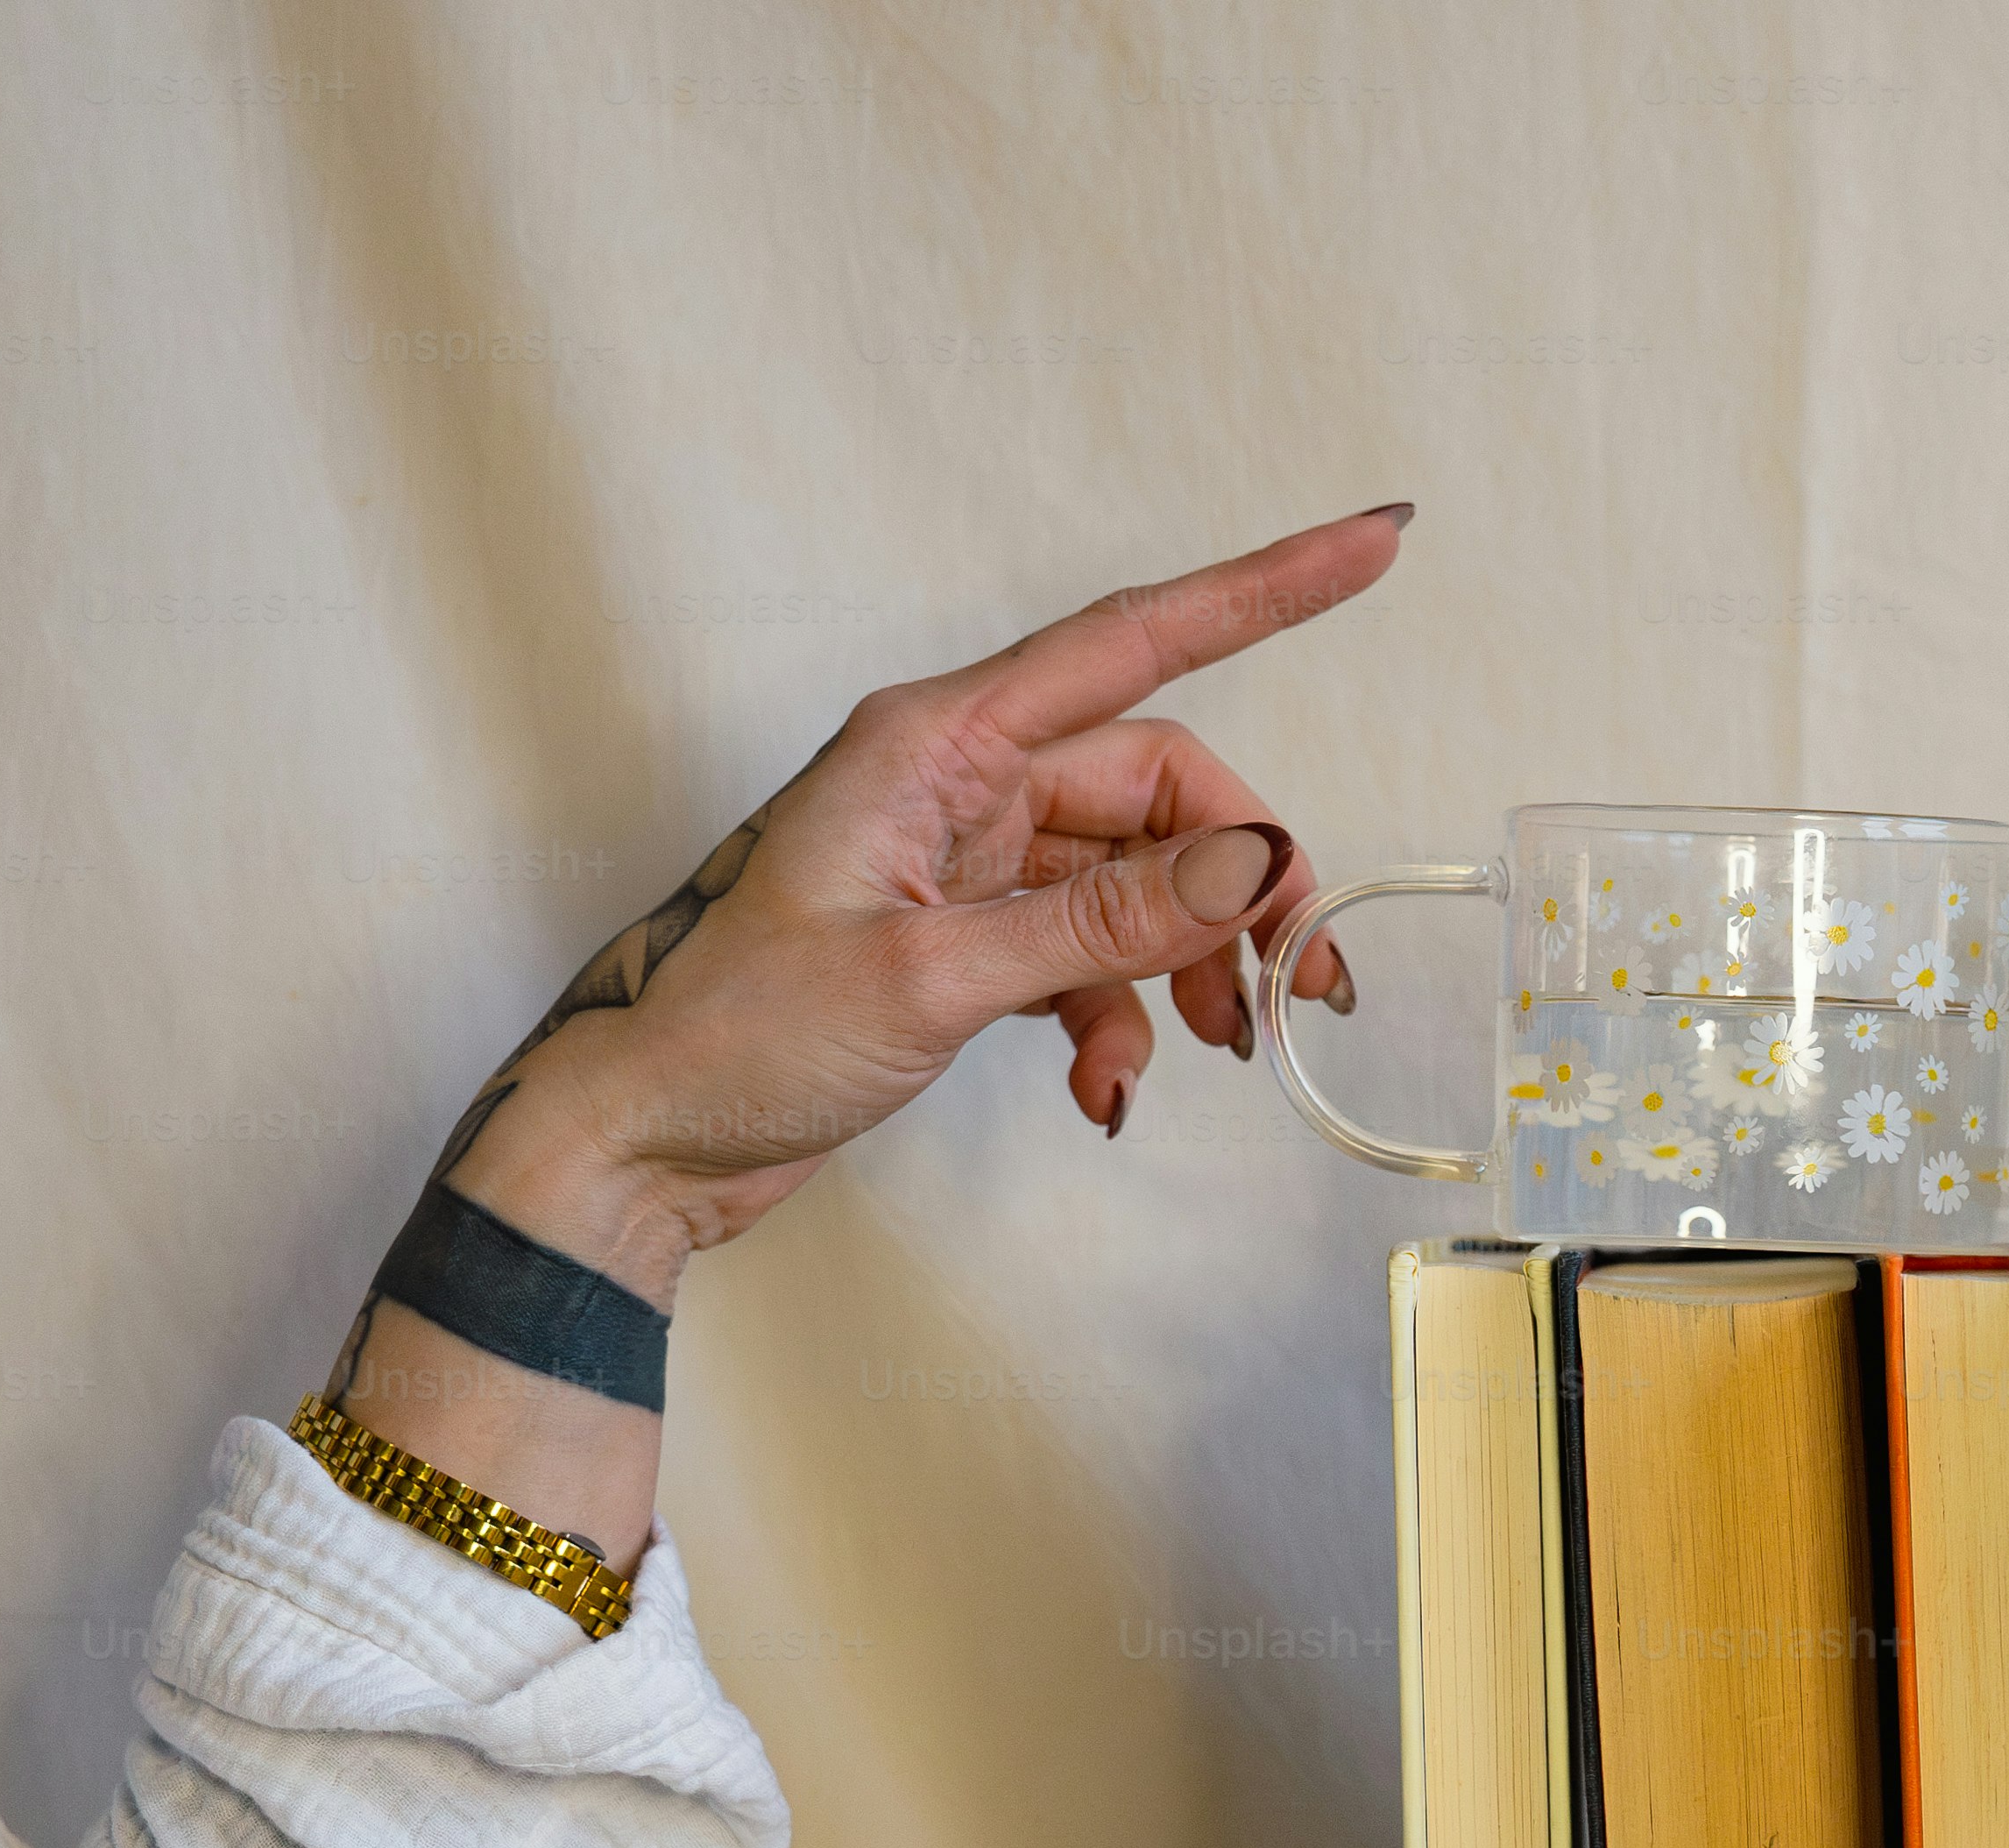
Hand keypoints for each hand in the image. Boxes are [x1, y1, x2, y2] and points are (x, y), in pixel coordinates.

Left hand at [438, 503, 1409, 1296]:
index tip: (1371, 546)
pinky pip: (1091, 950)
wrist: (637, 1140)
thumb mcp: (931, 978)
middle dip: (1243, 880)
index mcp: (935, 742)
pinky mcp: (962, 935)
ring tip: (1221, 1049)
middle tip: (1298, 986)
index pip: (1136, 640)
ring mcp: (961, 858)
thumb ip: (1104, 923)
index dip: (1264, 590)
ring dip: (1194, 962)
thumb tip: (1250, 863)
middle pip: (1162, 788)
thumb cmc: (733, 1036)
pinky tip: (1108, 1087)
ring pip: (1139, 878)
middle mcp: (955, 780)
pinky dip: (1122, 1016)